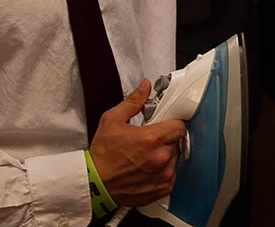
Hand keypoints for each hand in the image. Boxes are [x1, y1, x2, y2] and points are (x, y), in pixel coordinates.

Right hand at [88, 79, 186, 205]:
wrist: (94, 184)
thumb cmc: (102, 156)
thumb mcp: (112, 121)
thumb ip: (133, 101)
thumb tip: (145, 87)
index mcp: (152, 139)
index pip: (179, 125)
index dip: (171, 123)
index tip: (163, 125)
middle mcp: (161, 157)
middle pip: (177, 141)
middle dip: (166, 139)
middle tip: (150, 141)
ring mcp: (164, 174)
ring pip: (175, 158)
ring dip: (166, 155)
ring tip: (146, 156)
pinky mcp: (163, 188)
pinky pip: (173, 174)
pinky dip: (164, 171)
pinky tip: (148, 169)